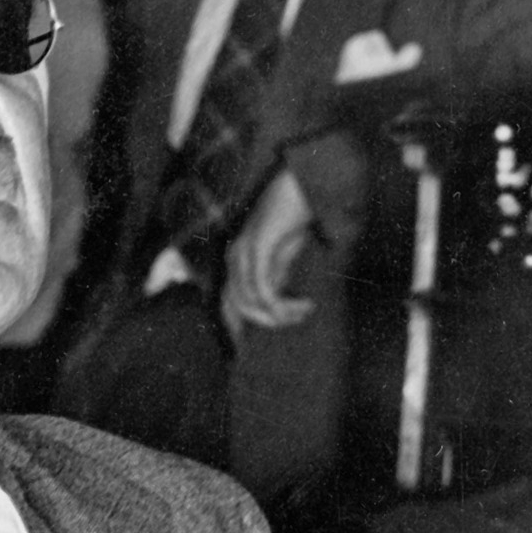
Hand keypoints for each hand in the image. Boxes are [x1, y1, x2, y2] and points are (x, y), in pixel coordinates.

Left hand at [222, 167, 315, 337]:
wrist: (303, 183)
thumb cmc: (294, 216)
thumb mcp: (283, 254)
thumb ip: (275, 276)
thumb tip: (275, 304)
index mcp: (237, 260)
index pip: (227, 303)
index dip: (236, 328)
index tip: (250, 349)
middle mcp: (235, 258)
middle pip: (237, 307)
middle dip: (265, 323)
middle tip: (297, 319)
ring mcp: (243, 252)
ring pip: (251, 302)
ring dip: (279, 314)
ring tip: (304, 311)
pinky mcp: (258, 248)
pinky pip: (263, 290)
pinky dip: (282, 305)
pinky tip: (303, 304)